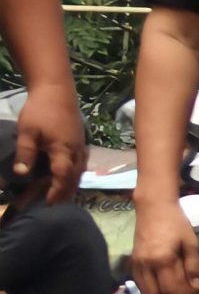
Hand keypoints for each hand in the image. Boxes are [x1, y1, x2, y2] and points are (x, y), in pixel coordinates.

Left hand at [14, 79, 84, 204]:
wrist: (56, 89)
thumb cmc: (40, 110)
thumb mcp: (27, 132)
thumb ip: (25, 153)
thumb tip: (21, 174)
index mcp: (63, 150)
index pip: (62, 177)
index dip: (56, 191)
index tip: (48, 203)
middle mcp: (76, 151)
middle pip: (75, 177)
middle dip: (66, 192)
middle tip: (56, 204)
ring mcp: (81, 145)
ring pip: (80, 170)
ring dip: (72, 183)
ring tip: (63, 193)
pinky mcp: (81, 139)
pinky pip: (82, 162)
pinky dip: (76, 172)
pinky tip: (70, 173)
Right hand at [131, 197, 198, 293]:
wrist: (153, 208)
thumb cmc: (176, 223)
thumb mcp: (190, 242)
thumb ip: (193, 265)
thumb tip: (195, 285)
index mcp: (162, 260)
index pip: (169, 290)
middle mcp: (147, 264)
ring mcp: (137, 262)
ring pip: (143, 290)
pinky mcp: (133, 260)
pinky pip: (138, 282)